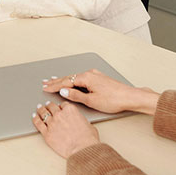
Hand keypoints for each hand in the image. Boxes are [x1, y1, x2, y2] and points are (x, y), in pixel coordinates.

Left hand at [32, 101, 99, 157]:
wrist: (82, 149)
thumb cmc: (88, 139)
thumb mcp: (88, 124)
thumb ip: (81, 120)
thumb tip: (80, 122)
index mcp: (70, 110)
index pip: (63, 104)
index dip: (61, 106)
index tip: (60, 107)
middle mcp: (59, 114)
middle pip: (52, 106)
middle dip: (50, 105)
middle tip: (48, 105)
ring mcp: (52, 123)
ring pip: (44, 113)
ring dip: (41, 109)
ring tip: (39, 108)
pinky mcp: (46, 133)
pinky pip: (38, 123)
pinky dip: (35, 118)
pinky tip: (34, 116)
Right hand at [42, 69, 159, 114]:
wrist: (130, 97)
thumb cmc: (114, 100)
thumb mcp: (92, 100)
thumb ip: (76, 95)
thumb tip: (63, 90)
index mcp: (86, 77)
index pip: (66, 81)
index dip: (54, 85)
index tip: (45, 87)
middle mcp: (89, 73)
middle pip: (69, 77)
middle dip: (56, 81)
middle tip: (45, 83)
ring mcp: (95, 75)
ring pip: (75, 77)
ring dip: (64, 80)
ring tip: (53, 81)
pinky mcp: (99, 78)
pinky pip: (81, 78)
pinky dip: (73, 80)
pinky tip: (71, 81)